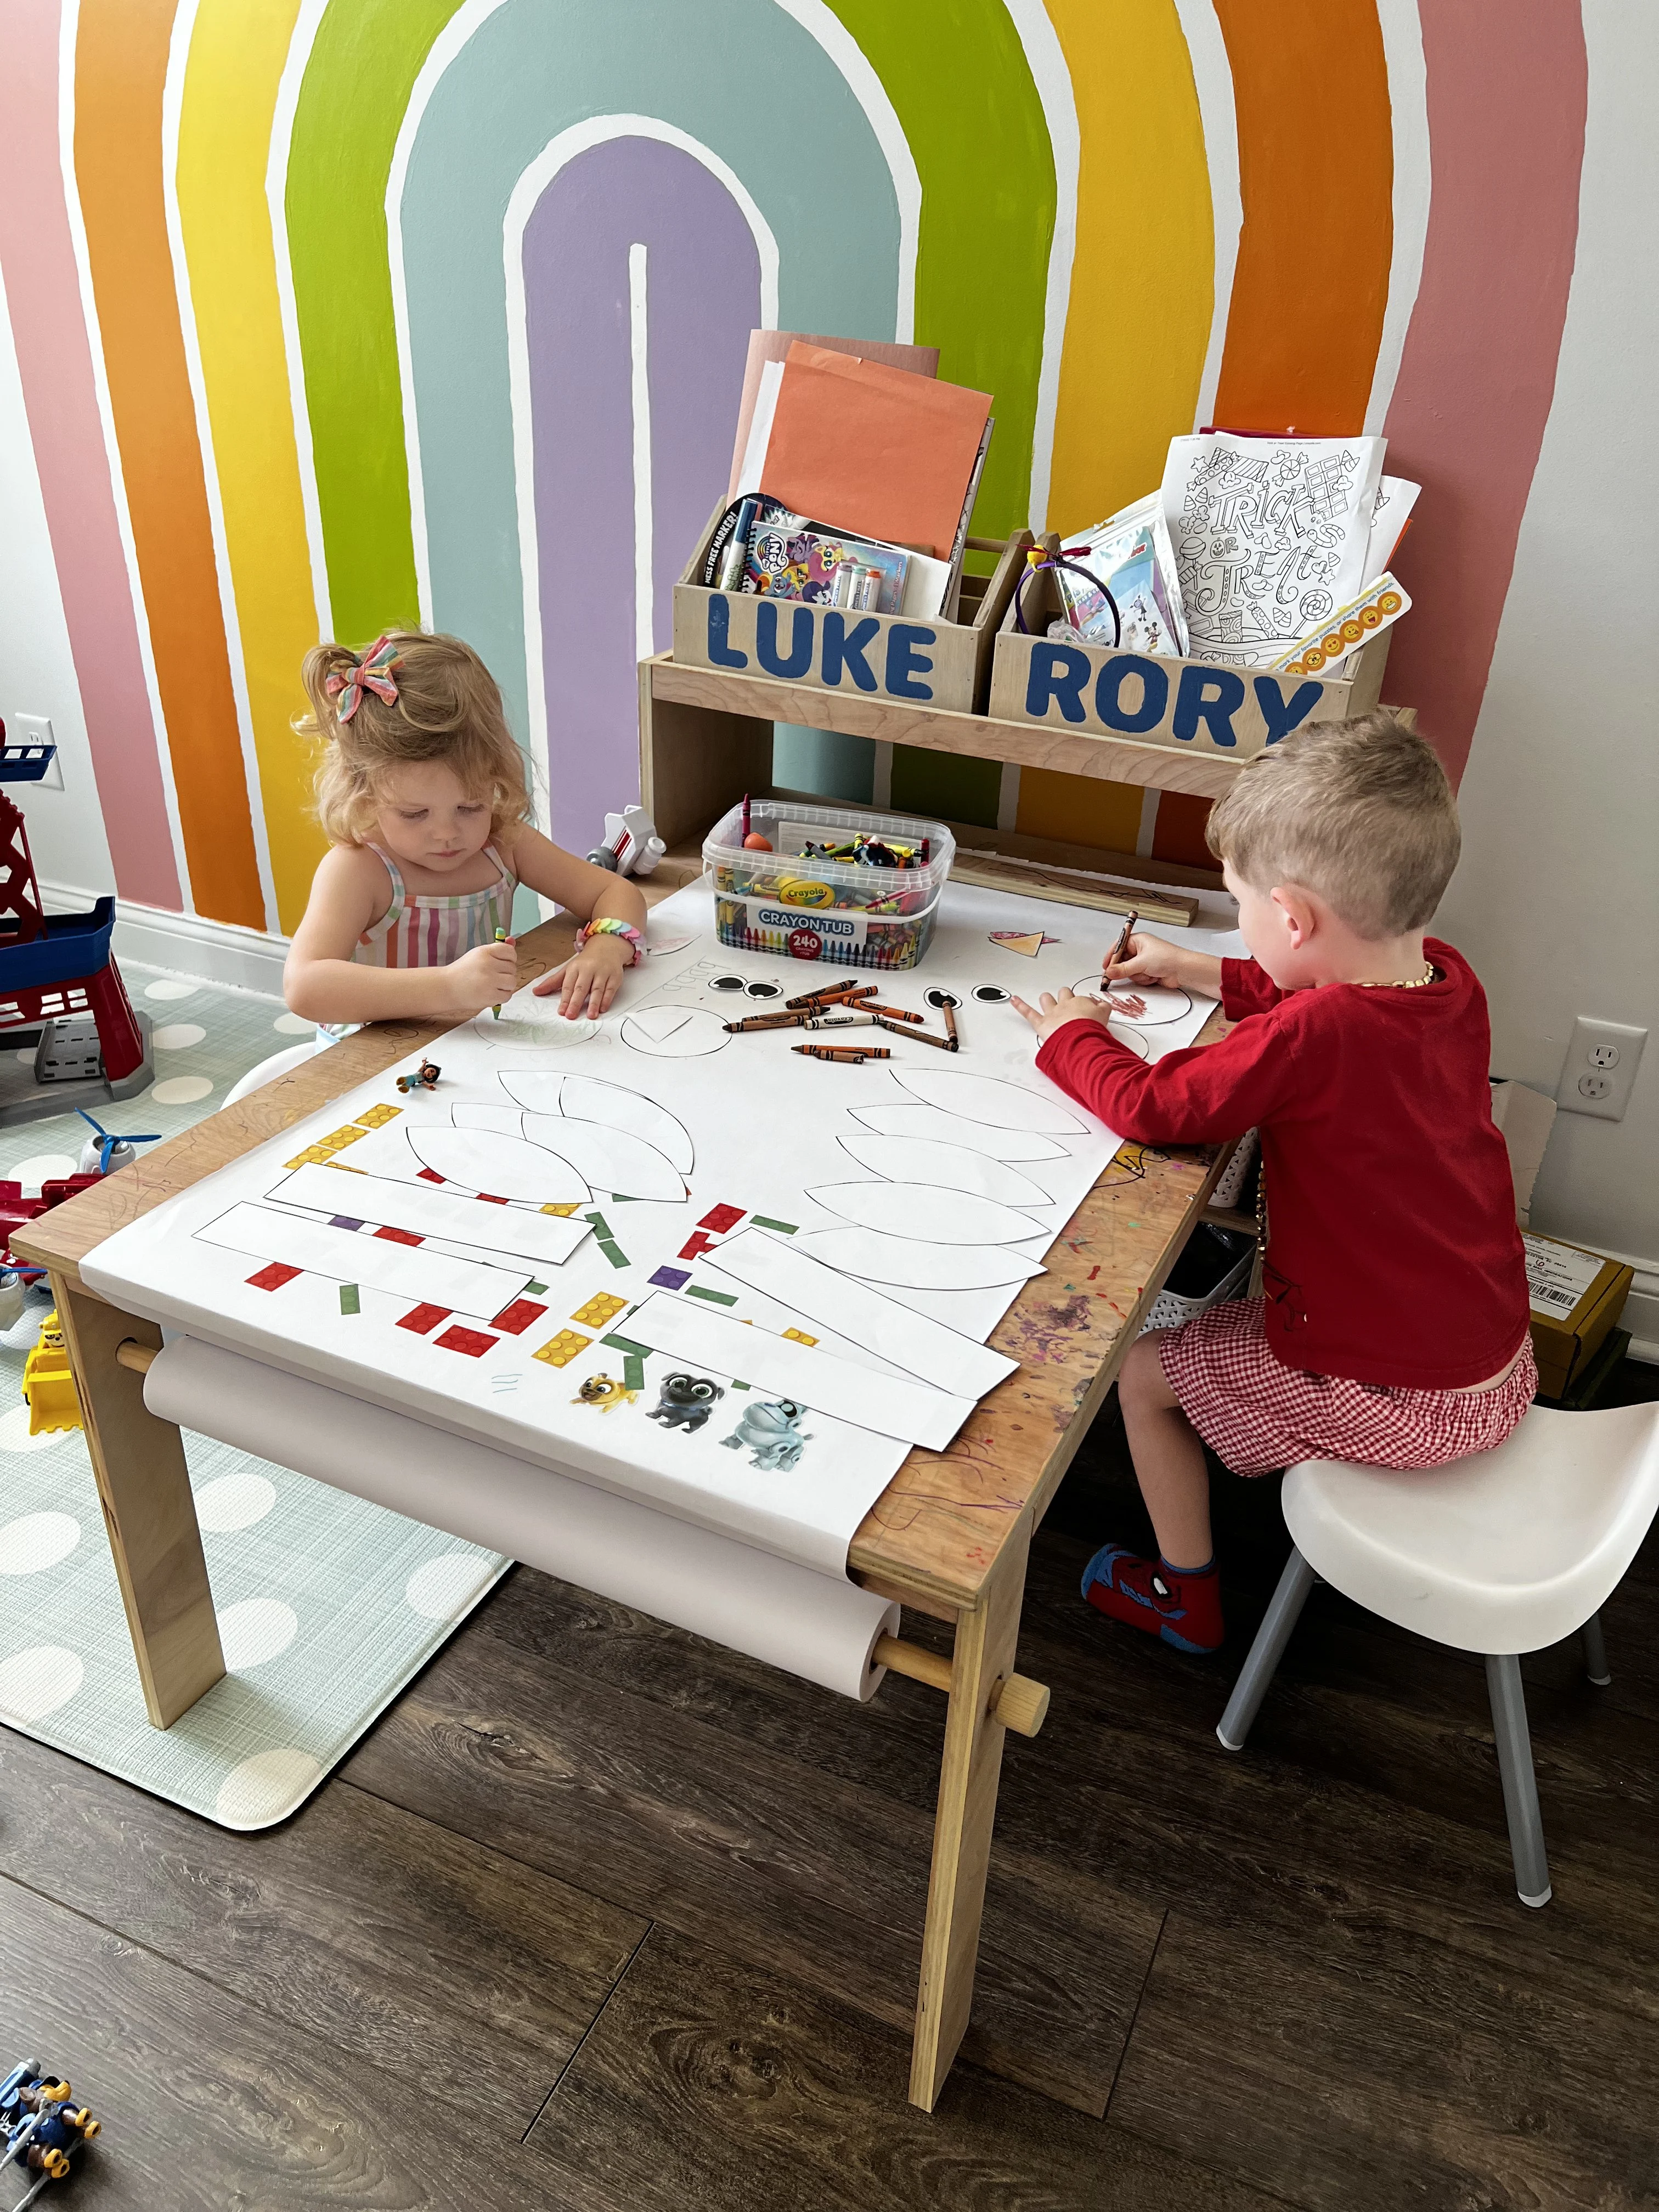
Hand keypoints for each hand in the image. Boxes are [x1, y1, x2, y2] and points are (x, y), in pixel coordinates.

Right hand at [443, 938, 519, 1016]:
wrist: (446, 987)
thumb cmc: (463, 971)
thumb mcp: (477, 955)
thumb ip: (496, 950)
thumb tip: (512, 940)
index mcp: (484, 952)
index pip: (510, 951)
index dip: (509, 958)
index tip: (502, 963)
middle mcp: (487, 964)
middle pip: (512, 968)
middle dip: (505, 973)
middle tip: (491, 976)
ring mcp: (489, 981)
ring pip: (512, 981)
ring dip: (505, 985)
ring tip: (492, 985)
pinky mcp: (490, 996)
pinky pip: (508, 995)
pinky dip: (502, 995)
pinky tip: (491, 993)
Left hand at [533, 932, 629, 1017]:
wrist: (607, 947)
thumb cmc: (586, 962)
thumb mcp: (568, 969)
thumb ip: (553, 982)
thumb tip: (536, 992)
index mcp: (575, 968)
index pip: (568, 985)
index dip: (564, 999)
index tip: (561, 1011)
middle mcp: (589, 969)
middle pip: (581, 987)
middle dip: (576, 1002)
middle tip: (571, 1015)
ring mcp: (603, 972)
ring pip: (597, 989)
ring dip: (594, 1003)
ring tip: (590, 1016)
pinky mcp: (615, 976)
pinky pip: (611, 989)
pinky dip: (607, 999)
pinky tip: (602, 1008)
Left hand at [1011, 987, 1139, 1044]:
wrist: (1081, 1038)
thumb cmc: (1092, 1029)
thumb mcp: (1105, 1017)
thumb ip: (1104, 1009)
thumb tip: (1103, 1005)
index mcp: (1081, 1002)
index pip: (1082, 999)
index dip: (1084, 1006)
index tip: (1088, 1013)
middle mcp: (1066, 1004)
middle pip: (1064, 994)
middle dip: (1064, 998)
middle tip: (1068, 1006)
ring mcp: (1052, 1013)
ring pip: (1047, 999)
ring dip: (1047, 1001)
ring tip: (1047, 1003)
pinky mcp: (1041, 1023)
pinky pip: (1028, 1012)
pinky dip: (1019, 1005)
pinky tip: (1013, 999)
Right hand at [1103, 930, 1220, 997]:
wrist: (1184, 970)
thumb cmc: (1167, 958)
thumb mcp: (1141, 962)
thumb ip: (1122, 969)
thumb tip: (1109, 972)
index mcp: (1138, 940)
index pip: (1118, 947)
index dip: (1111, 957)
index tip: (1105, 967)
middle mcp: (1140, 950)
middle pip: (1122, 962)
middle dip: (1126, 970)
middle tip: (1127, 973)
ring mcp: (1145, 962)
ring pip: (1130, 972)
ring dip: (1138, 976)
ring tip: (1148, 973)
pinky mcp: (1149, 972)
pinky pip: (1138, 978)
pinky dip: (1144, 980)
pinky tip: (1153, 977)